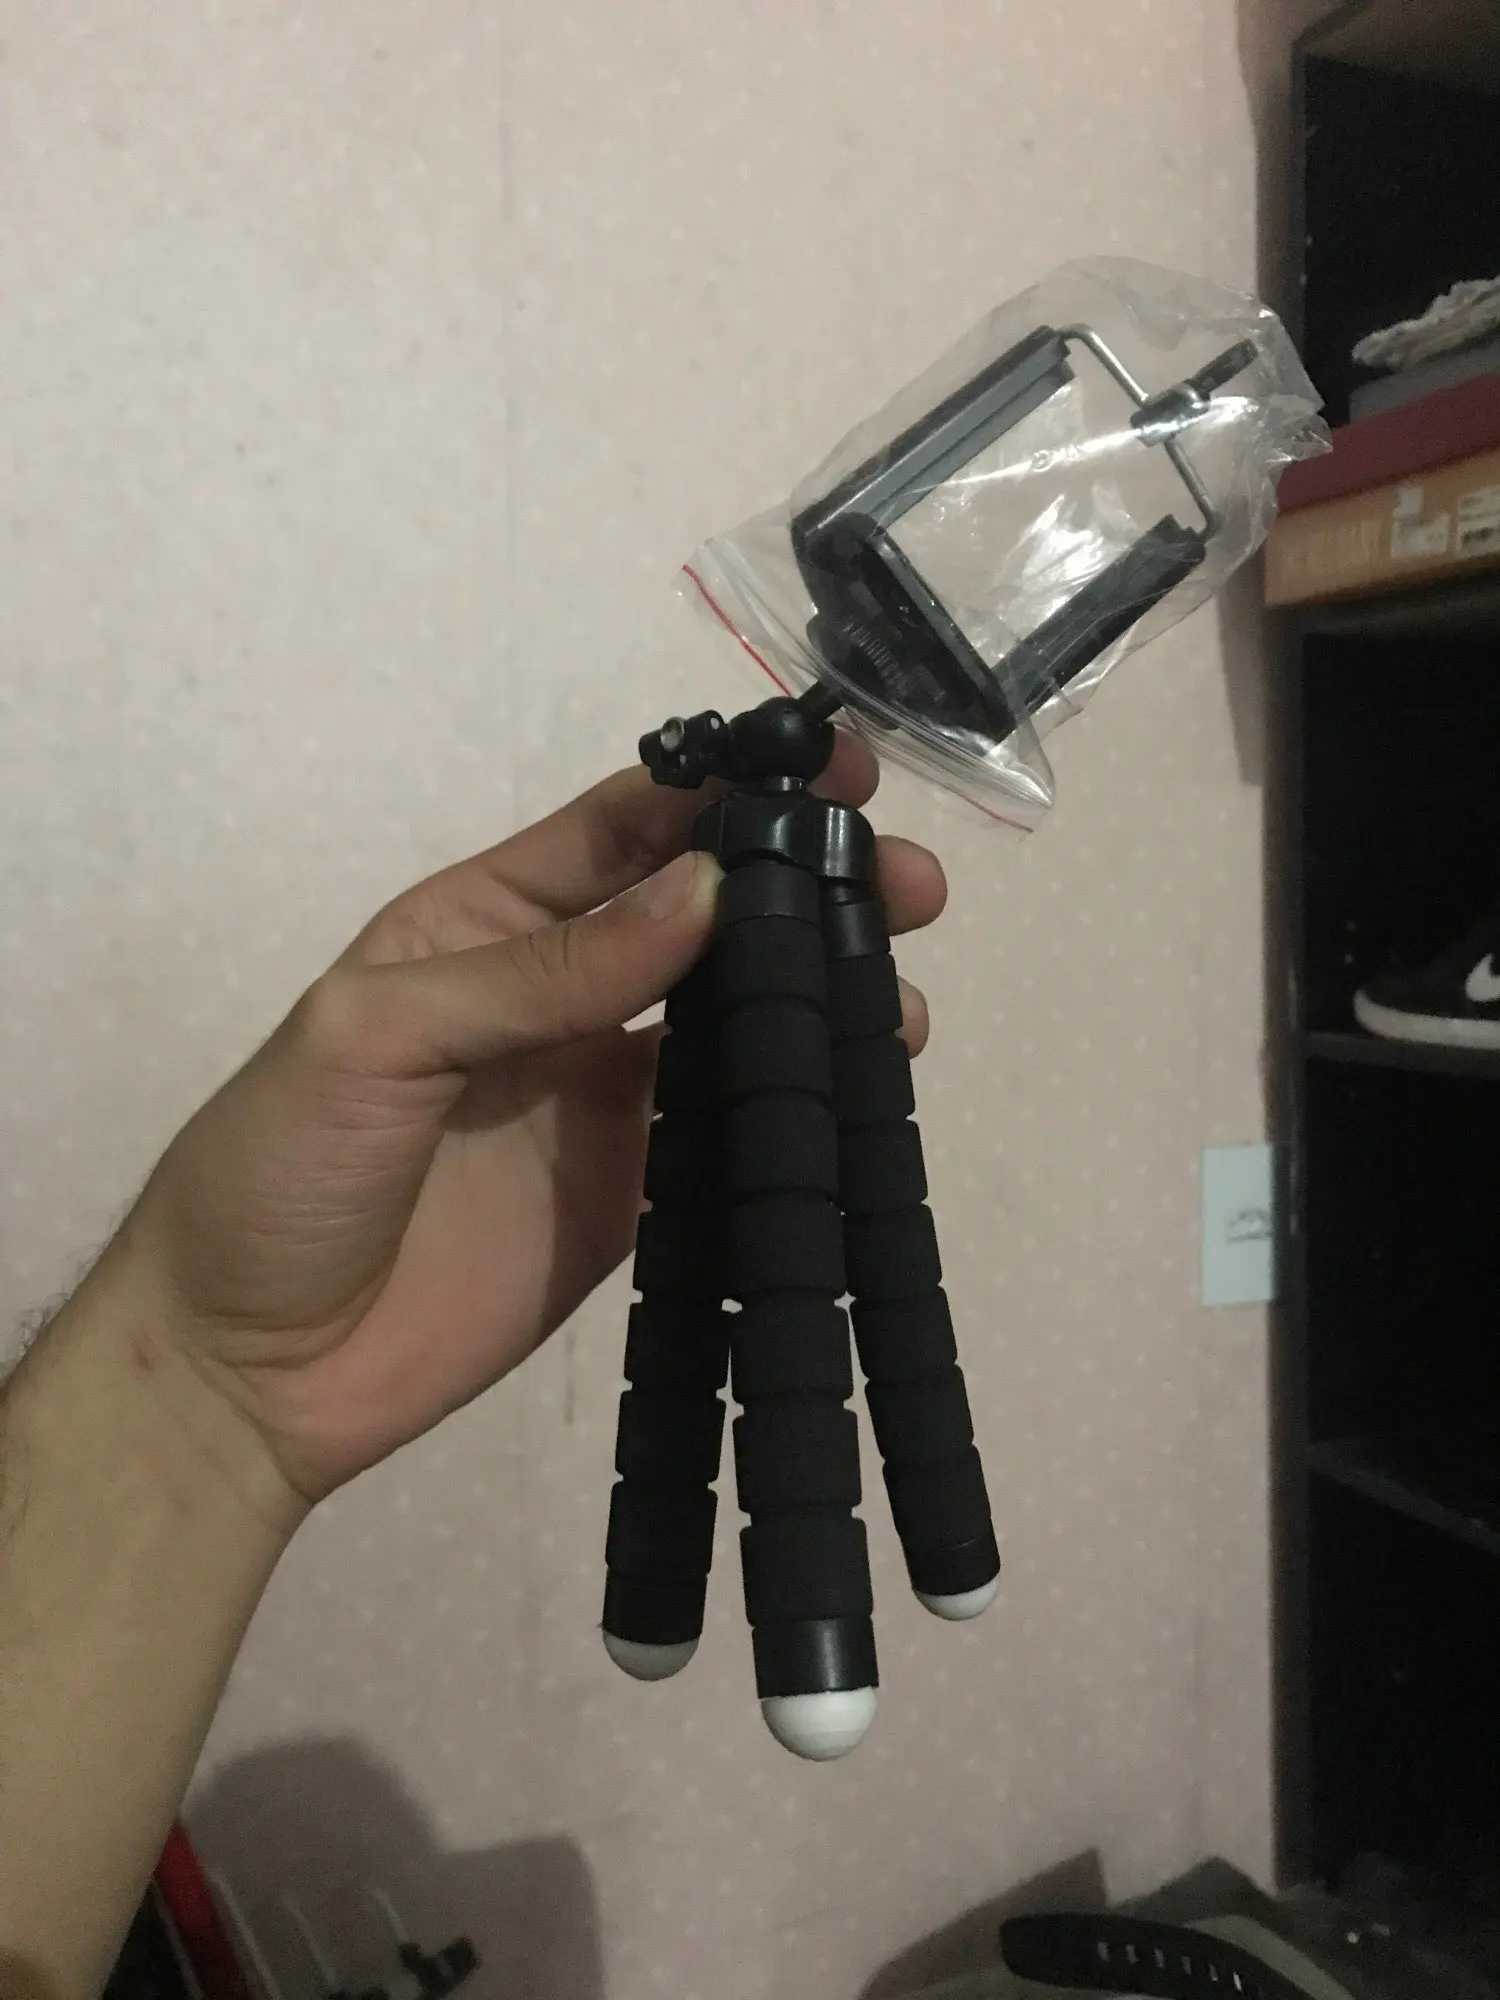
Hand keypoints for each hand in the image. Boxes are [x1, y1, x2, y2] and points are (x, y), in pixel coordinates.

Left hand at [115, 736, 946, 1507]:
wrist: (247, 1367)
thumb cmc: (279, 1168)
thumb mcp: (381, 1034)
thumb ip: (544, 969)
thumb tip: (708, 894)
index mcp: (487, 922)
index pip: (625, 830)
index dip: (729, 789)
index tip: (836, 772)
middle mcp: (561, 992)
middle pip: (707, 916)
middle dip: (809, 885)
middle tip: (910, 886)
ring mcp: (604, 1095)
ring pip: (739, 1019)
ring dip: (824, 992)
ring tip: (905, 993)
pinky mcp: (636, 1193)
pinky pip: (733, 1132)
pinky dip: (802, 1104)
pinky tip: (865, 1088)